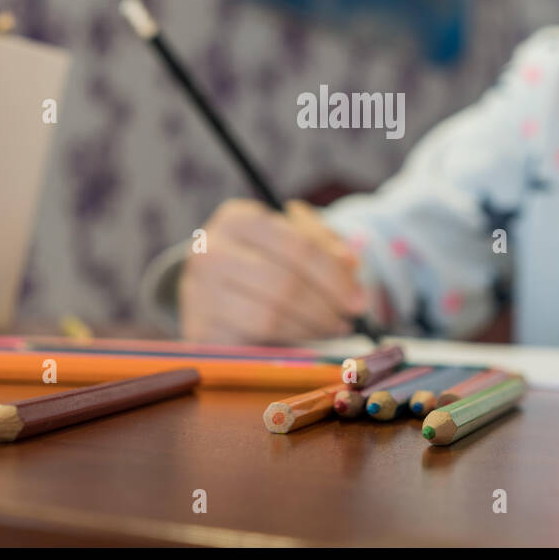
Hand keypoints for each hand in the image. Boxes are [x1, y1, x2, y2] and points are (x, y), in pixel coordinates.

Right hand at [178, 198, 366, 344]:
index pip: (295, 244)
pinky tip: (308, 337)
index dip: (332, 273)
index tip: (359, 297)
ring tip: (334, 327)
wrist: (217, 289)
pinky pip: (254, 340)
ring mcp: (199, 291)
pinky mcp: (199, 328)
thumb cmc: (264, 259)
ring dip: (312, 326)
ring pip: (270, 315)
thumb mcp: (293, 239)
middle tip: (351, 317)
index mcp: (237, 218)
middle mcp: (209, 250)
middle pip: (284, 282)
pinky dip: (290, 341)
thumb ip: (324, 245)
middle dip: (326, 305)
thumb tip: (350, 264)